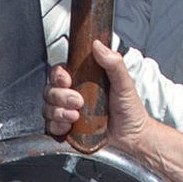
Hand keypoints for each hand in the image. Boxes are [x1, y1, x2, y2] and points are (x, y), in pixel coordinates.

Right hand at [43, 39, 156, 154]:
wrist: (134, 137)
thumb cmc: (130, 110)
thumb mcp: (124, 84)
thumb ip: (114, 64)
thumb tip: (98, 45)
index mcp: (83, 81)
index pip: (59, 73)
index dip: (58, 75)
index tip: (66, 80)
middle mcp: (73, 96)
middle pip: (50, 90)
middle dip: (60, 96)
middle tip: (78, 101)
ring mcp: (69, 114)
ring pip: (48, 108)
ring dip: (58, 112)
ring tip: (76, 116)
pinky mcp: (68, 131)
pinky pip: (51, 127)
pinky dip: (57, 126)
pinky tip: (69, 126)